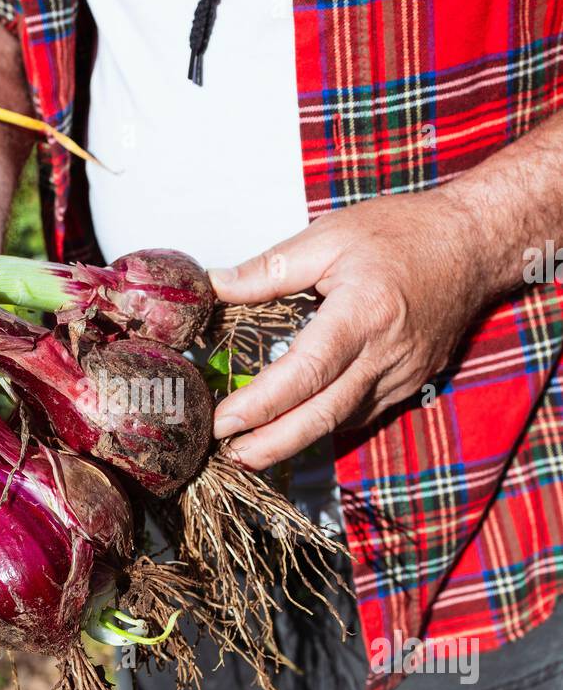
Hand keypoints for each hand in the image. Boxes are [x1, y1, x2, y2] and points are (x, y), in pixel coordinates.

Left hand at [209, 182, 512, 469]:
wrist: (473, 245)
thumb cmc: (405, 233)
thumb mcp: (330, 236)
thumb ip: (270, 268)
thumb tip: (217, 285)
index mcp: (362, 314)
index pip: (304, 373)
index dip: (261, 404)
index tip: (223, 420)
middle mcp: (385, 354)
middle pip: (322, 415)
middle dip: (272, 445)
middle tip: (228, 456)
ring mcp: (402, 375)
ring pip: (341, 421)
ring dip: (295, 440)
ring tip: (248, 447)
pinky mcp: (411, 383)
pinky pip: (361, 413)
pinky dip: (326, 422)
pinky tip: (295, 423)